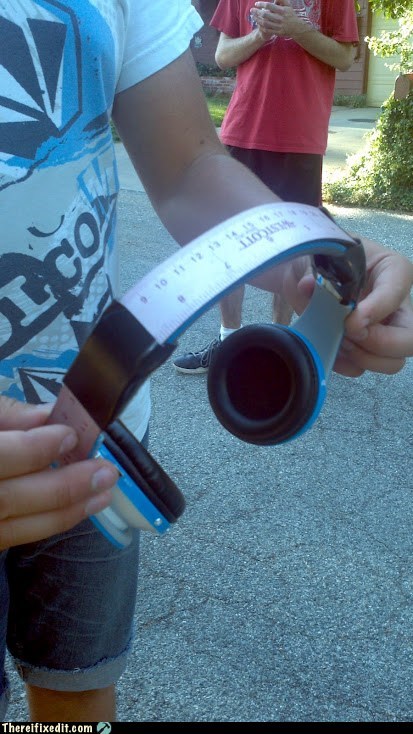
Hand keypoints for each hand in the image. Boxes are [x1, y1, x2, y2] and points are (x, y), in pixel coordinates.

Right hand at [0, 397, 117, 549]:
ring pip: (13, 527)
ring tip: (104, 493)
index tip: (69, 435)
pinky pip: (12, 536)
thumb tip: (49, 414)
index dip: (33, 448)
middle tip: (104, 471)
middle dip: (61, 487)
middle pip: (7, 499)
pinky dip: (48, 522)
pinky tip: (78, 507)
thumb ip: (4, 413)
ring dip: (64, 512)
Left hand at [251, 1, 308, 39]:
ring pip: (265, 23)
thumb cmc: (291, 15)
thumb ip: (281, 0)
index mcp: (282, 10)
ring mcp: (278, 26)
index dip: (262, 4)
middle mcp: (280, 18)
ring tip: (253, 16)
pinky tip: (258, 23)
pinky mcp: (277, 32)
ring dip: (257, 19)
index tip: (256, 4)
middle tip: (252, 10)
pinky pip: (267, 30)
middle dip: (257, 12)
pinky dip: (261, 26)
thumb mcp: (288, 5)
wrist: (296, 28)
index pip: (269, 6)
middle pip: (265, 15)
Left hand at [282, 239, 412, 376]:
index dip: (377, 310)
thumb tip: (307, 286)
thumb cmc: (326, 258)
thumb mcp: (324, 254)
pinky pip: (361, 369)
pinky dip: (344, 365)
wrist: (306, 274)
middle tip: (350, 334)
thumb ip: (319, 269)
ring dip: (363, 357)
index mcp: (394, 272)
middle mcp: (396, 306)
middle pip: (410, 339)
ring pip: (392, 362)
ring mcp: (383, 332)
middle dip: (380, 343)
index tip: (351, 320)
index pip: (398, 291)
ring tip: (340, 340)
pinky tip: (330, 348)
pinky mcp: (362, 349)